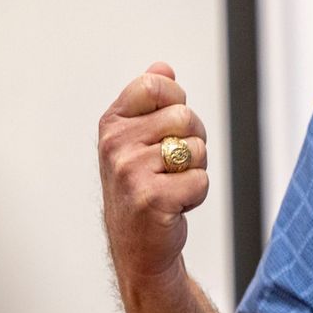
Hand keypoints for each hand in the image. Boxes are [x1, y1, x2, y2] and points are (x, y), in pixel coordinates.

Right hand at [98, 63, 209, 287]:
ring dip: (194, 170)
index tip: (168, 126)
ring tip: (171, 186)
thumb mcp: (139, 140)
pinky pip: (199, 179)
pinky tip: (174, 206)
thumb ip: (150, 102)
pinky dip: (196, 195)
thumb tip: (162, 66)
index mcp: (112, 124)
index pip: (155, 84)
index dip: (176, 100)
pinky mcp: (151, 198)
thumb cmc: (143, 189)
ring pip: (196, 148)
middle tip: (173, 166)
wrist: (138, 246)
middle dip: (193, 141)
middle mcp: (114, 145)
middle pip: (185, 116)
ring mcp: (130, 171)